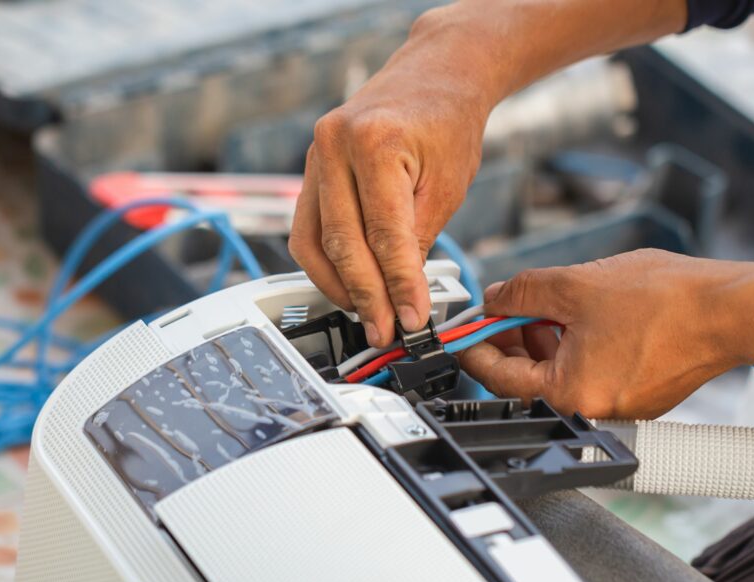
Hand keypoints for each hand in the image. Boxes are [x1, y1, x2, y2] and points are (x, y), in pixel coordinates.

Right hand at [289, 9, 497, 346]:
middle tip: (387, 332)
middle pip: (343, 244)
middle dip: (367, 298)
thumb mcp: (447, 186)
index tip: (412, 320)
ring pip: (313, 243)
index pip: (384, 235)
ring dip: (339, 288)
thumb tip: (402, 297)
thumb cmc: (447, 123)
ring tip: (369, 316)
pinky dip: (325, 265)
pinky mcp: (310, 171)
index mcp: (373, 142)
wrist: (433, 77)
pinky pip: (307, 230)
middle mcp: (332, 146)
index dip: (399, 286)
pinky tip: (348, 287)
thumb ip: (419, 240)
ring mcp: (314, 157)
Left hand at [460, 250, 753, 418]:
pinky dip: (577, 345)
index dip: (475, 346)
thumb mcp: (573, 284)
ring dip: (545, 338)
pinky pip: (591, 371)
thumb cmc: (666, 301)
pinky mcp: (639, 393)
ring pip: (562, 372)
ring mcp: (618, 405)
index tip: (463, 330)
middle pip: (530, 377)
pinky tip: (581, 314)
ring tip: (549, 301)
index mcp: (570, 394)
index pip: (500, 377)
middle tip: (506, 306)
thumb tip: (493, 299)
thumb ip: (520, 293)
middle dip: (513, 338)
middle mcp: (593, 410)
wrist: (731, 309)